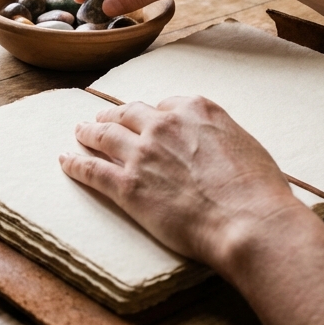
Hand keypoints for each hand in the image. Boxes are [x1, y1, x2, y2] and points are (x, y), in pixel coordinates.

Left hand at [59, 97, 312, 272]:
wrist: (248, 220)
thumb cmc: (258, 190)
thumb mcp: (245, 144)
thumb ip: (219, 137)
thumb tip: (213, 146)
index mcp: (195, 109)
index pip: (165, 104)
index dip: (154, 114)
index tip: (149, 120)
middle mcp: (164, 124)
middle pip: (128, 113)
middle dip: (114, 114)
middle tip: (103, 117)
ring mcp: (142, 153)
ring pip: (103, 134)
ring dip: (88, 131)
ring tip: (80, 131)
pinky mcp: (127, 185)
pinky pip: (92, 169)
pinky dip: (75, 163)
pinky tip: (65, 160)